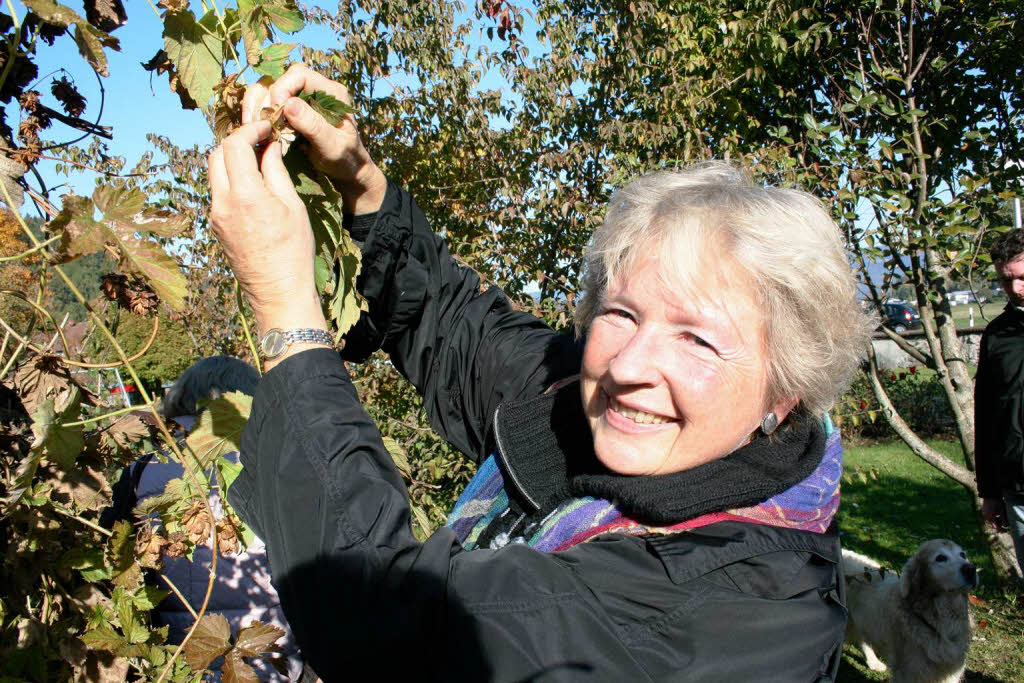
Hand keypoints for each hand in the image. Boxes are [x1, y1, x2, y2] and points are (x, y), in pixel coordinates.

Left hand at [208, 120, 326, 338]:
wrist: (278, 291)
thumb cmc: (293, 250)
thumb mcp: (291, 205)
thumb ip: (275, 171)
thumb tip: (269, 146)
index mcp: (245, 194)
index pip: (234, 145)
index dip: (250, 129)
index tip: (266, 126)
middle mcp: (222, 202)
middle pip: (217, 154)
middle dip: (237, 141)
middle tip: (260, 139)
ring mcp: (215, 215)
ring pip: (215, 172)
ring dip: (232, 159)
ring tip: (257, 159)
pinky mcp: (216, 226)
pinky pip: (218, 192)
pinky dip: (231, 178)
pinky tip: (252, 183)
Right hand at [241, 64, 385, 213]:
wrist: (348, 170)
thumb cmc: (345, 159)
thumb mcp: (332, 145)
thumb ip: (313, 125)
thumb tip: (288, 104)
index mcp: (332, 92)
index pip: (299, 74)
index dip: (282, 88)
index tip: (276, 112)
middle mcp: (316, 89)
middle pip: (280, 78)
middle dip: (264, 98)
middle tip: (258, 122)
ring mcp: (303, 98)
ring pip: (270, 89)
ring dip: (257, 105)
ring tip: (252, 126)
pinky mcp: (293, 109)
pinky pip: (269, 103)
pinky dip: (259, 113)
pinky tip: (255, 128)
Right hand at [981, 498, 1007, 531]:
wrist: (990, 495)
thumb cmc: (997, 503)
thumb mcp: (1002, 511)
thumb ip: (1003, 519)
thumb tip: (1005, 526)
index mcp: (990, 517)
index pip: (996, 527)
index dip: (1001, 529)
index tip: (1005, 530)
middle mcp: (986, 517)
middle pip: (992, 524)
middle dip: (998, 525)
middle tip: (1004, 524)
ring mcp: (984, 514)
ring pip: (990, 521)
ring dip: (995, 521)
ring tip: (1000, 518)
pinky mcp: (983, 512)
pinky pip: (988, 517)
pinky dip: (992, 518)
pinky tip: (996, 515)